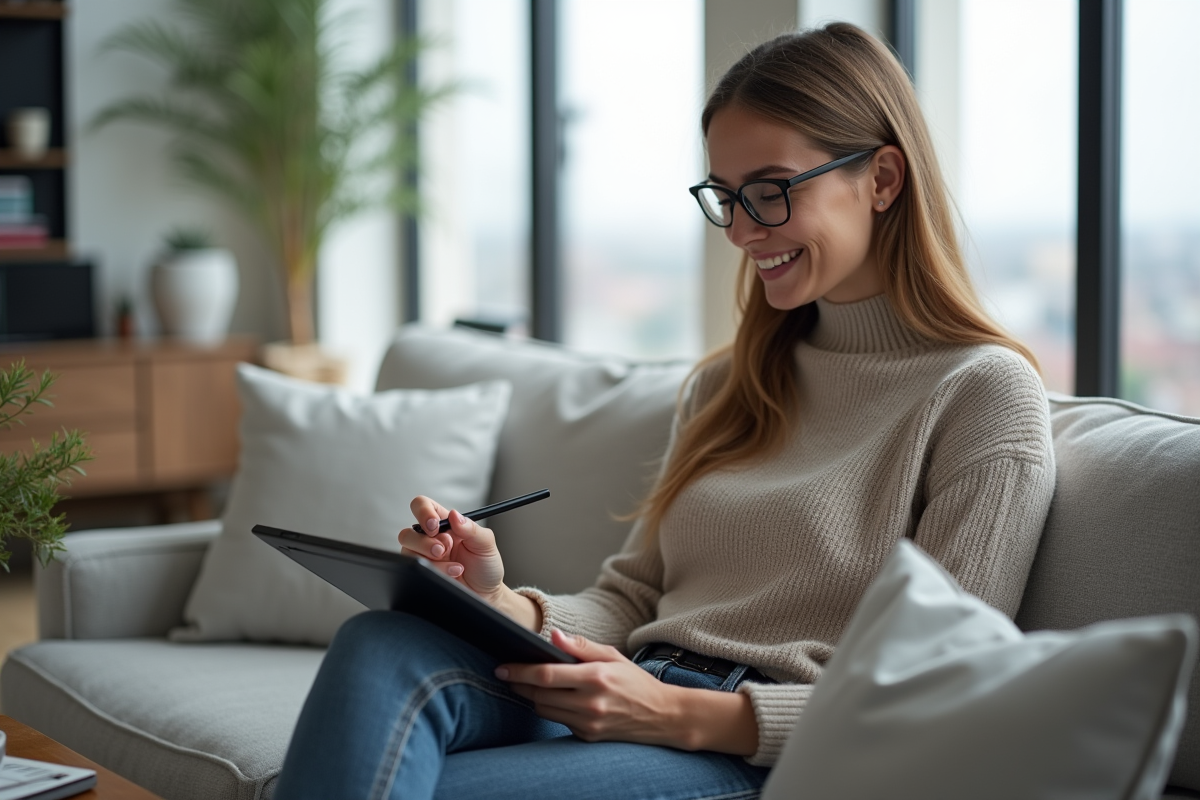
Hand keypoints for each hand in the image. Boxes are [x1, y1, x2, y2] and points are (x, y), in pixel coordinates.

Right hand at [400, 496, 506, 602]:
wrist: (487, 593)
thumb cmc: (486, 566)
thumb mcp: (486, 543)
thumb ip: (471, 528)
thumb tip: (455, 515)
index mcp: (446, 524)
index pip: (423, 506)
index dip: (423, 512)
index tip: (435, 525)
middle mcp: (432, 539)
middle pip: (408, 532)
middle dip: (424, 542)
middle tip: (442, 550)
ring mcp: (426, 557)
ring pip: (409, 551)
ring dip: (432, 559)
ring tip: (456, 566)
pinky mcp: (424, 573)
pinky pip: (417, 569)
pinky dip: (437, 571)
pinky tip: (453, 573)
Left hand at [496, 630, 693, 748]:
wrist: (662, 716)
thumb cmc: (636, 682)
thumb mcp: (613, 656)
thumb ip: (581, 646)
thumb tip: (554, 636)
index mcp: (596, 677)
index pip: (546, 675)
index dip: (520, 672)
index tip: (503, 668)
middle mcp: (590, 703)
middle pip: (539, 695)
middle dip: (519, 685)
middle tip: (508, 675)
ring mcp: (589, 723)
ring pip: (545, 710)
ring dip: (533, 698)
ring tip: (531, 686)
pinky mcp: (588, 736)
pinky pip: (558, 722)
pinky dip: (551, 709)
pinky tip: (554, 699)